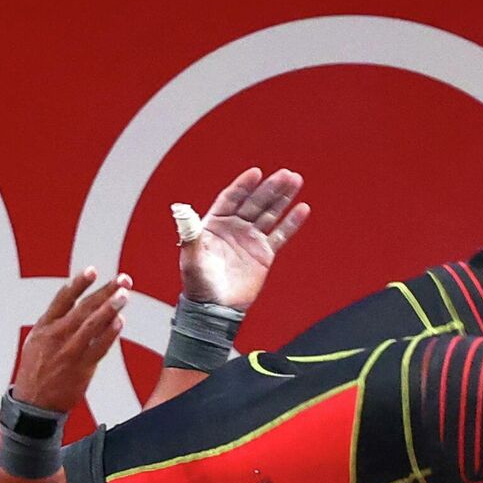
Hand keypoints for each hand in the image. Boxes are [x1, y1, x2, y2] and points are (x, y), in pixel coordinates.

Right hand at [11, 269, 127, 410]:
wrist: (33, 403)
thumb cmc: (35, 370)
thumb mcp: (36, 340)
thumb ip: (54, 321)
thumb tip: (72, 302)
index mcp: (45, 326)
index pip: (63, 299)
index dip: (79, 283)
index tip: (93, 271)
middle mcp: (57, 335)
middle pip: (83, 308)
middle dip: (104, 292)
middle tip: (122, 280)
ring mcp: (70, 351)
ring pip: (93, 325)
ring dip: (110, 308)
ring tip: (124, 295)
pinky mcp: (82, 367)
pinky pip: (99, 347)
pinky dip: (110, 334)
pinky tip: (120, 321)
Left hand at [178, 167, 310, 307]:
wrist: (215, 309)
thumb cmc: (198, 285)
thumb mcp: (191, 259)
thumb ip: (190, 234)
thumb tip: (181, 210)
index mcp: (215, 224)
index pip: (231, 198)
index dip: (243, 186)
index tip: (256, 173)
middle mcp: (234, 228)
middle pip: (254, 202)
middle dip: (269, 188)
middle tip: (285, 174)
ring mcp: (250, 239)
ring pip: (269, 213)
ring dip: (282, 197)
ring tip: (295, 181)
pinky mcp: (264, 254)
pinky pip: (280, 235)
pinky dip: (291, 222)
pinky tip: (302, 208)